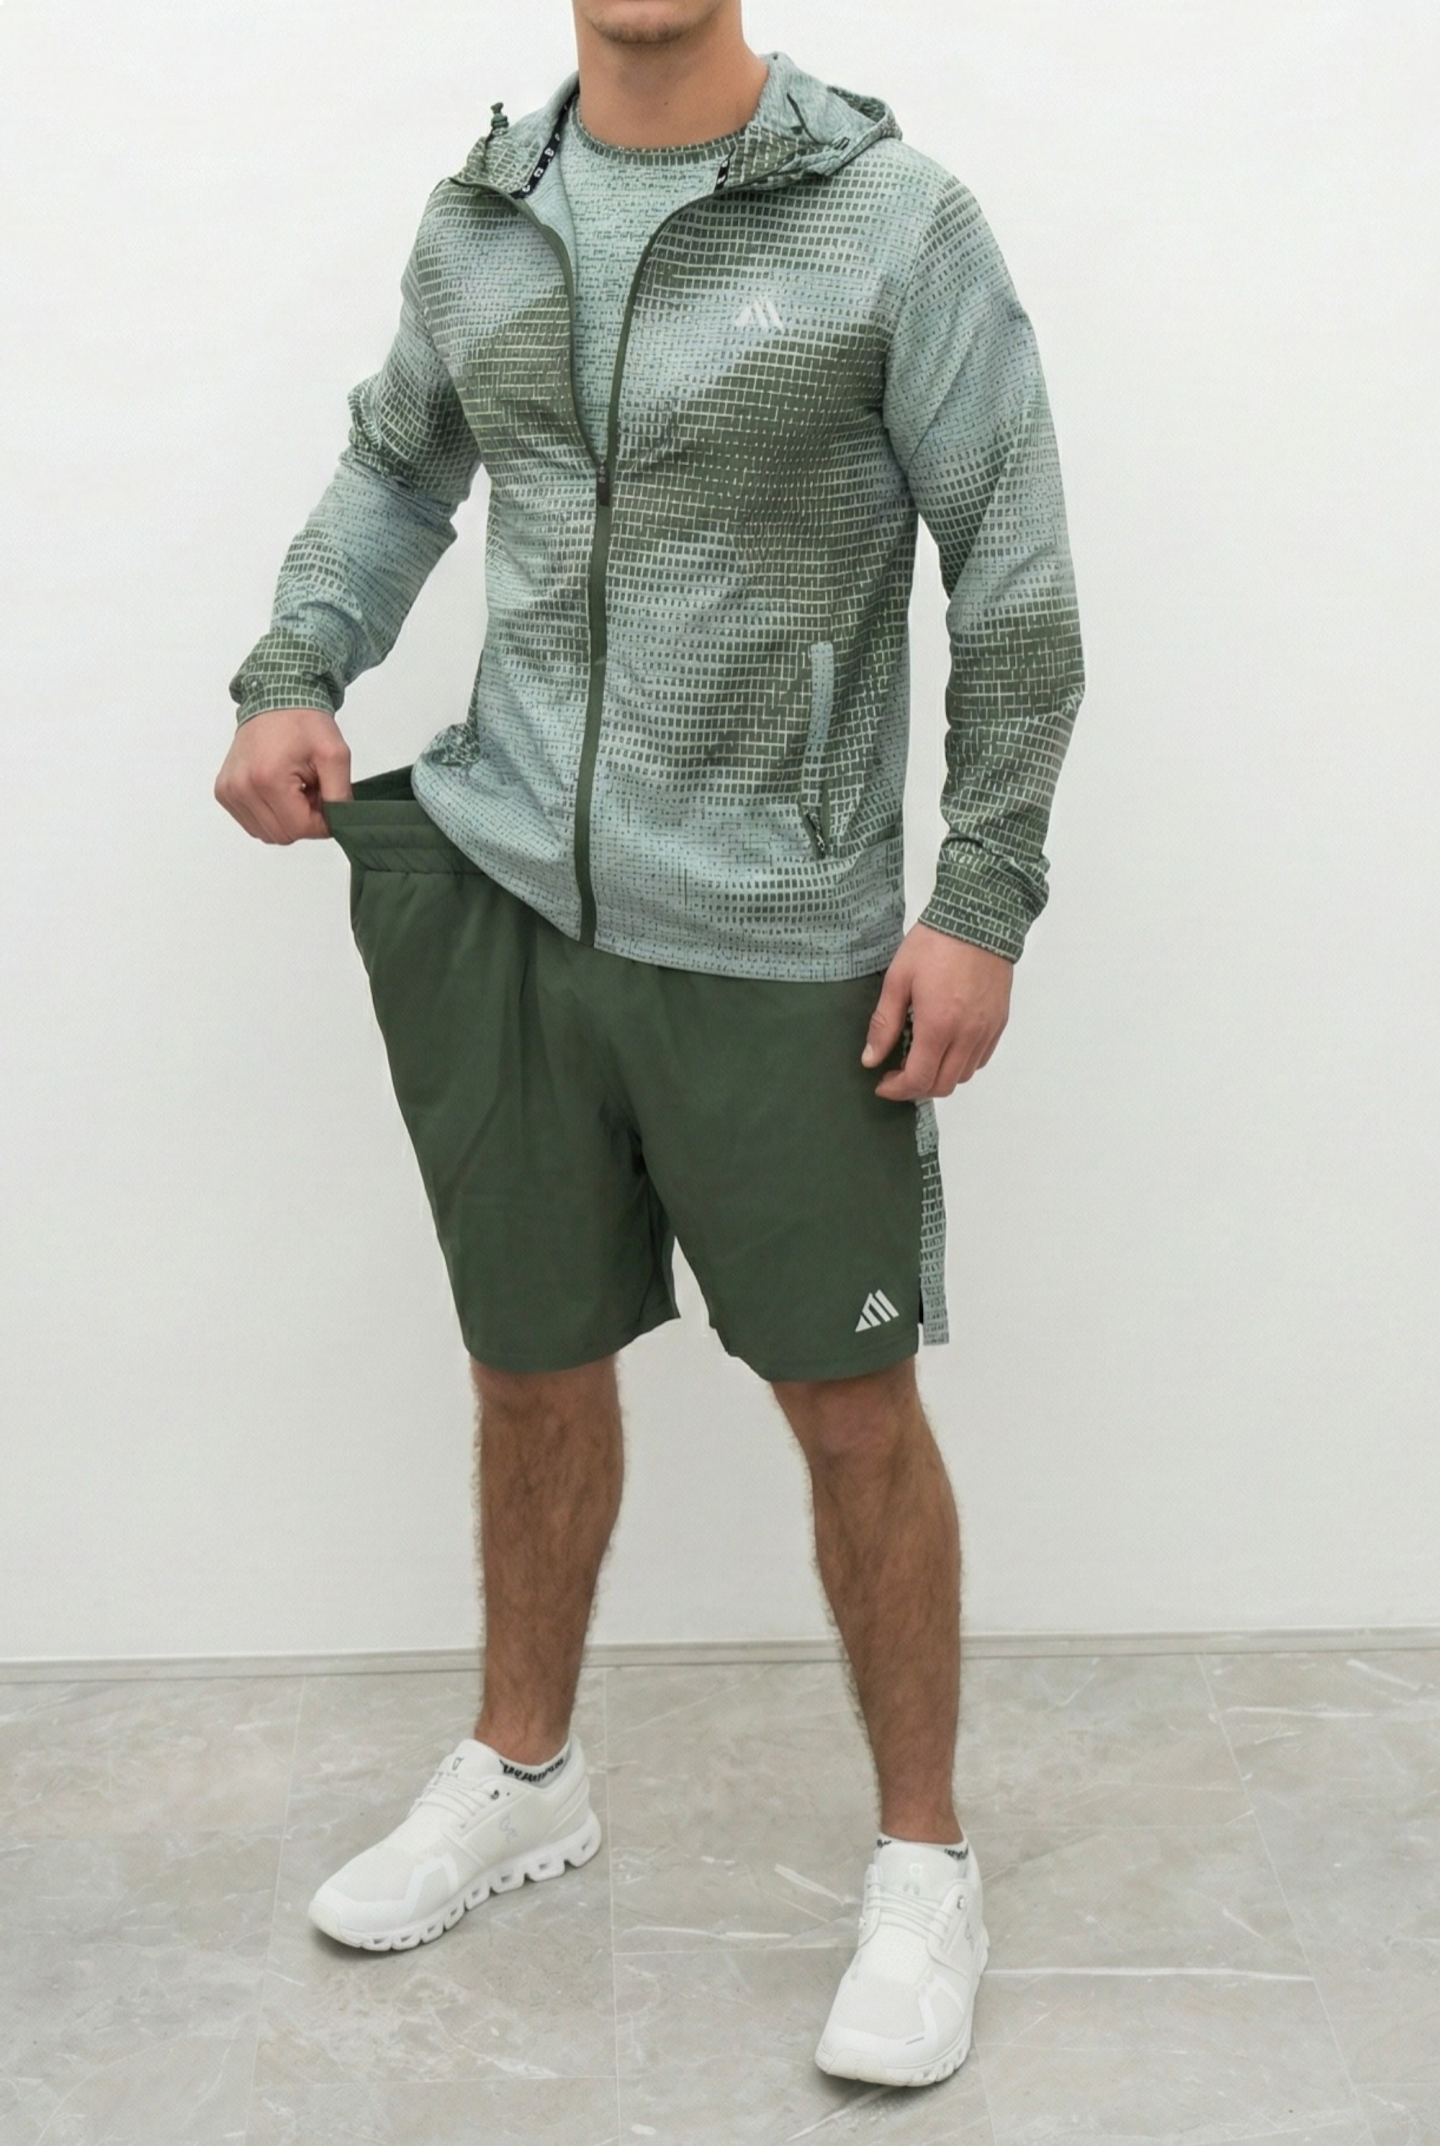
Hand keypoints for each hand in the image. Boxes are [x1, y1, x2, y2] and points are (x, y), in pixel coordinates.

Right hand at [214, 707, 352, 841]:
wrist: (275, 700)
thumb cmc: (304, 723)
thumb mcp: (335, 756)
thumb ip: (339, 796)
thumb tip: (337, 826)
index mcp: (267, 779)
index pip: (300, 829)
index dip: (321, 823)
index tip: (328, 802)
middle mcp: (241, 788)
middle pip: (283, 835)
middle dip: (304, 820)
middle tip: (312, 791)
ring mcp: (228, 791)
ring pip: (267, 834)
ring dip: (287, 819)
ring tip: (295, 789)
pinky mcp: (224, 792)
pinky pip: (252, 824)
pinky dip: (270, 815)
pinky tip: (279, 791)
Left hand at [861, 921, 1012, 1099]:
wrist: (979, 919)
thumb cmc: (935, 944)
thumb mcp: (898, 979)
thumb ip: (884, 1023)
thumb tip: (870, 1058)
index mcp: (939, 1026)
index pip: (919, 1079)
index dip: (897, 1089)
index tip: (882, 1083)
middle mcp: (967, 1035)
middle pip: (943, 1085)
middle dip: (916, 1088)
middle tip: (897, 1074)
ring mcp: (986, 1030)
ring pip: (964, 1076)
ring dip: (939, 1077)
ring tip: (921, 1060)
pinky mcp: (999, 1022)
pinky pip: (981, 1059)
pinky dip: (961, 1064)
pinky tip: (945, 1048)